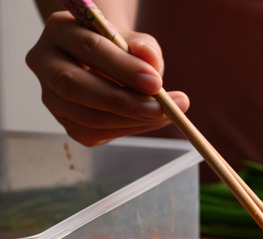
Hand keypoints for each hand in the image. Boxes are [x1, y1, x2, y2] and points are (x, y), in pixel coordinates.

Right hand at [25, 11, 188, 145]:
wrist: (109, 62)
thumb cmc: (122, 48)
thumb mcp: (136, 41)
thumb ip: (144, 49)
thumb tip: (152, 64)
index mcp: (60, 30)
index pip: (88, 48)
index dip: (123, 68)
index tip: (156, 82)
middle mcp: (45, 62)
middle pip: (75, 87)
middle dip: (123, 102)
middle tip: (161, 109)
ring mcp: (50, 95)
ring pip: (85, 116)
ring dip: (131, 121)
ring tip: (167, 115)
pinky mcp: (65, 121)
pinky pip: (93, 133)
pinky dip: (127, 130)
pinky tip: (150, 122)